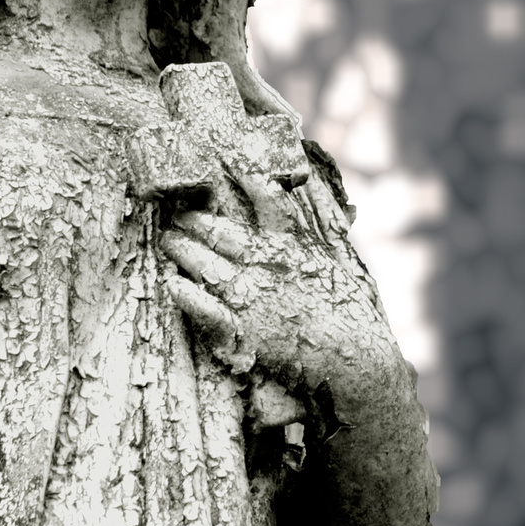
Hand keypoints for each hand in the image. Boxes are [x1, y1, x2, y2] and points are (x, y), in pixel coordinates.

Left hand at [158, 194, 392, 391]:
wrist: (357, 363)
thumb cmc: (354, 314)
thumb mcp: (345, 263)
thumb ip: (328, 226)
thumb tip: (321, 189)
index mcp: (294, 246)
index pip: (268, 201)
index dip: (246, 177)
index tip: (227, 161)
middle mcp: (268, 266)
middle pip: (220, 231)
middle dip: (193, 219)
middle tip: (177, 212)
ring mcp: (252, 298)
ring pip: (204, 264)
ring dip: (180, 249)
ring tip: (167, 240)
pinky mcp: (242, 332)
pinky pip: (203, 308)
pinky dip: (185, 294)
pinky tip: (171, 283)